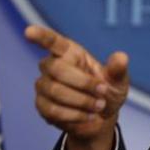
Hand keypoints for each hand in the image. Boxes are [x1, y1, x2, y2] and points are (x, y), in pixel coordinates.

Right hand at [26, 25, 129, 149]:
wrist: (101, 118)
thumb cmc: (108, 93)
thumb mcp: (118, 81)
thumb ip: (118, 70)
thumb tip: (121, 57)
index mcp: (71, 52)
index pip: (53, 41)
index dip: (41, 36)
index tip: (29, 31)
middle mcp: (52, 65)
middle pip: (57, 69)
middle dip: (83, 83)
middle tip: (103, 93)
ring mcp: (44, 85)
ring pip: (55, 91)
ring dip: (82, 101)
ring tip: (98, 106)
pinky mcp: (41, 104)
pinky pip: (53, 110)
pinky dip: (75, 115)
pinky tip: (88, 116)